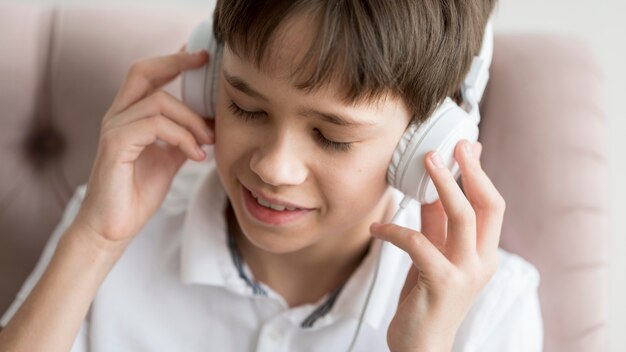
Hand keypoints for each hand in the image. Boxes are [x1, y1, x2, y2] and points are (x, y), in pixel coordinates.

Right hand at [72, 46, 214, 248]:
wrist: (113, 228)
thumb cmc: (136, 195)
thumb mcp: (168, 160)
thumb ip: (182, 138)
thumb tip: (208, 125)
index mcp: (129, 117)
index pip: (147, 75)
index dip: (172, 61)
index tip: (200, 56)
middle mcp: (117, 117)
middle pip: (142, 72)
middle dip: (177, 63)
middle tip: (206, 65)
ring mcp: (114, 129)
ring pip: (159, 102)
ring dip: (192, 120)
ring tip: (209, 140)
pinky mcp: (116, 145)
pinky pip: (155, 126)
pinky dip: (182, 137)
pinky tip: (196, 155)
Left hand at [370, 140, 504, 351]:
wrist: (421, 348)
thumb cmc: (427, 300)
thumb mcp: (435, 257)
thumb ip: (436, 226)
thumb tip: (430, 190)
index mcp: (484, 253)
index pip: (492, 205)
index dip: (480, 174)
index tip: (467, 146)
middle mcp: (482, 261)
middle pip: (486, 205)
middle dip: (471, 170)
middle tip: (453, 145)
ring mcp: (464, 273)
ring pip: (460, 217)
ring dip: (442, 184)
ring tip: (425, 162)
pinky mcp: (441, 284)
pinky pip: (418, 243)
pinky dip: (394, 230)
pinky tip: (376, 229)